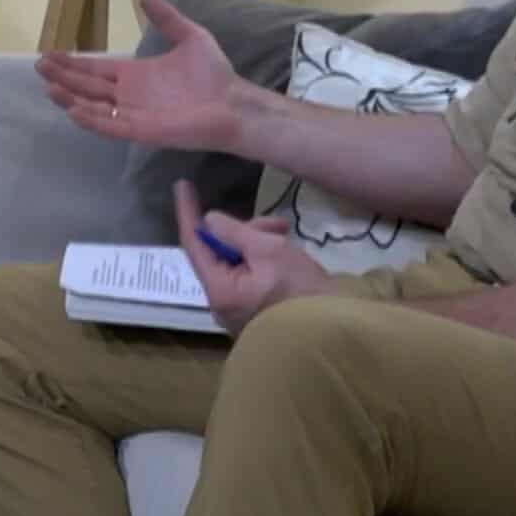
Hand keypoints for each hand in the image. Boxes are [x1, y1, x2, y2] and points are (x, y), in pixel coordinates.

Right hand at [37, 0, 240, 150]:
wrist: (234, 102)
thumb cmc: (213, 75)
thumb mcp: (189, 36)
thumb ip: (167, 18)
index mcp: (135, 74)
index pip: (95, 69)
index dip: (72, 62)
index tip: (48, 53)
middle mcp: (129, 95)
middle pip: (87, 86)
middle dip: (63, 77)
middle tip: (39, 67)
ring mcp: (133, 114)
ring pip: (93, 106)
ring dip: (70, 98)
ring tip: (49, 87)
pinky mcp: (142, 130)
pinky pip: (111, 125)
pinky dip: (92, 119)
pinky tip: (74, 109)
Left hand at [173, 180, 334, 334]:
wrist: (333, 329)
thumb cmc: (300, 288)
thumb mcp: (268, 250)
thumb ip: (235, 232)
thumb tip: (209, 220)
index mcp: (219, 290)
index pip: (194, 244)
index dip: (188, 212)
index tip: (182, 185)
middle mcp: (221, 304)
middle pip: (219, 253)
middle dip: (244, 231)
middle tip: (275, 224)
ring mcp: (237, 311)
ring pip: (237, 263)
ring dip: (258, 243)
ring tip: (287, 235)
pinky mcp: (255, 313)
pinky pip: (248, 277)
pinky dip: (263, 260)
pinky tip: (286, 253)